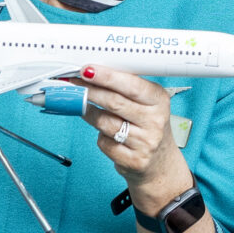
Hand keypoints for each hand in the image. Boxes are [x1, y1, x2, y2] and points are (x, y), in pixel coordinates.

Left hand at [75, 65, 184, 206]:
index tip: (88, 70)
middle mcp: (155, 120)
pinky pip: (105, 143)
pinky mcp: (134, 160)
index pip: (131, 85)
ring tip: (84, 106)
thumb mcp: (147, 104)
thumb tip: (94, 73)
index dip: (107, 77)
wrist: (160, 162)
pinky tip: (103, 132)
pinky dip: (100, 136)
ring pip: (105, 122)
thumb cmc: (147, 126)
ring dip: (89, 113)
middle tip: (73, 84)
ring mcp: (146, 142)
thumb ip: (126, 89)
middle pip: (114, 102)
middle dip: (90, 91)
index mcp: (159, 100)